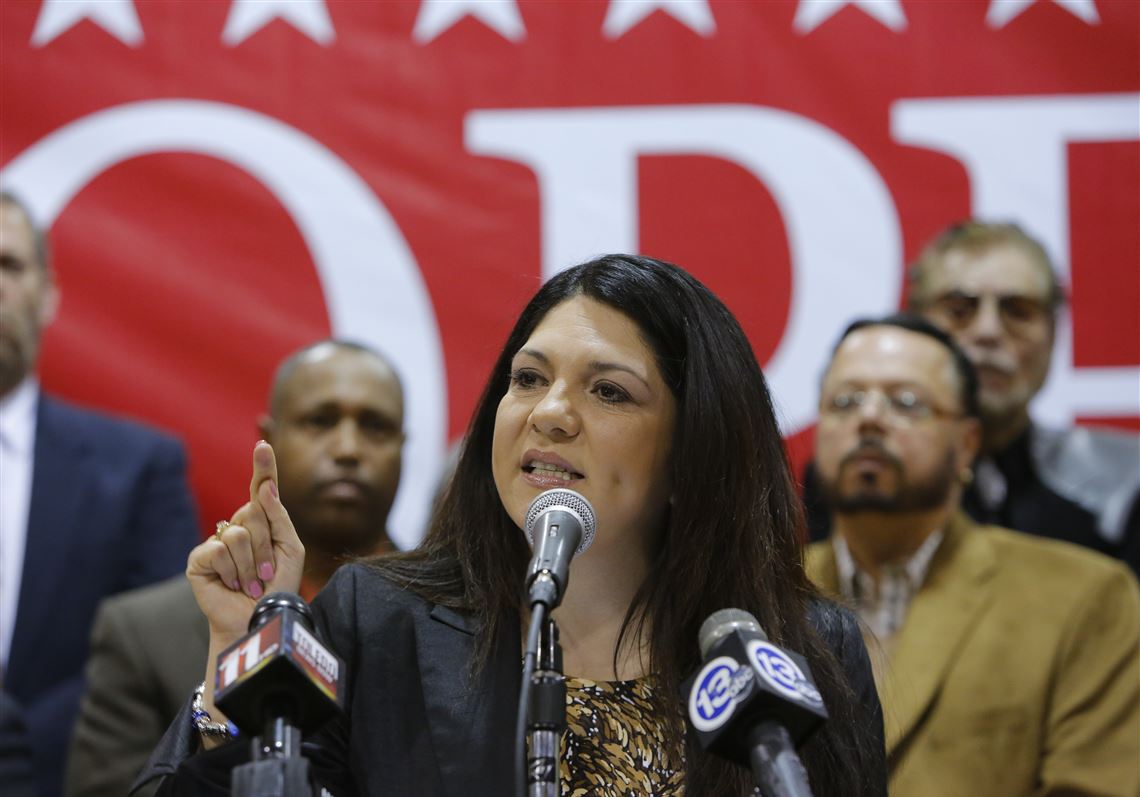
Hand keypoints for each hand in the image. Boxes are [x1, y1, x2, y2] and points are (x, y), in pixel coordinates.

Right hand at [186, 441, 304, 639]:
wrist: (259, 621)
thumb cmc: (277, 586)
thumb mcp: (291, 548)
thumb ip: (280, 516)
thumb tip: (265, 488)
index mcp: (262, 521)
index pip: (261, 488)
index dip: (262, 466)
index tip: (263, 444)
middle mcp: (237, 525)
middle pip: (253, 512)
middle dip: (267, 546)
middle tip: (266, 573)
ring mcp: (216, 540)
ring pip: (238, 533)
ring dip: (252, 564)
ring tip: (252, 583)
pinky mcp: (199, 558)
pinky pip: (219, 550)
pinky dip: (233, 571)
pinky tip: (233, 584)